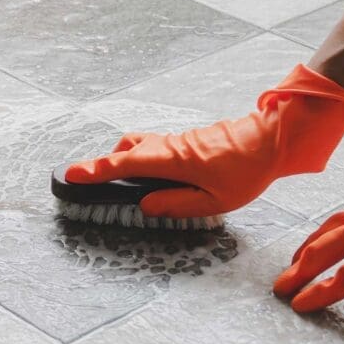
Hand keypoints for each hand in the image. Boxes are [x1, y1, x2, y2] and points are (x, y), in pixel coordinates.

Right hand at [66, 65, 343, 217]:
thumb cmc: (247, 171)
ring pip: (140, 146)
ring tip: (119, 183)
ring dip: (124, 160)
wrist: (272, 139)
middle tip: (86, 180)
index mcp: (172, 161)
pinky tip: (151, 178)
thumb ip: (177, 204)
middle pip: (126, 151)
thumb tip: (145, 204)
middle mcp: (169, 146)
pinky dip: (142, 159)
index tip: (71, 174)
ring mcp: (177, 141)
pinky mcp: (186, 141)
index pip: (125, 165)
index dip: (96, 170)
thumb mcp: (215, 201)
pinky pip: (154, 147)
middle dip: (103, 165)